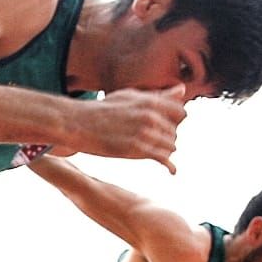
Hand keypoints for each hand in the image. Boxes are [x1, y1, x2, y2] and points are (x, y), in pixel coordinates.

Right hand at [73, 86, 187, 172]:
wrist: (78, 123)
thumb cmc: (103, 109)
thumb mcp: (131, 96)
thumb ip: (159, 95)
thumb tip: (183, 89)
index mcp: (150, 101)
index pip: (181, 113)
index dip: (175, 121)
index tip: (165, 127)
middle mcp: (151, 116)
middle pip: (175, 132)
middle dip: (167, 138)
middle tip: (152, 142)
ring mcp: (145, 133)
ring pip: (170, 146)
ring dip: (164, 151)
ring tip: (152, 152)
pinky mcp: (137, 150)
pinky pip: (163, 159)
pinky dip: (170, 166)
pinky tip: (171, 171)